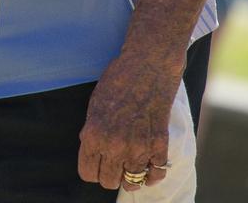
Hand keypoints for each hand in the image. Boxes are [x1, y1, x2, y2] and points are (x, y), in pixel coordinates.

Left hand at [78, 50, 181, 191]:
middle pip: (109, 181)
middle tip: (113, 162)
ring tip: (130, 165)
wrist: (147, 64)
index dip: (91, 169)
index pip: (87, 173)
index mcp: (94, 134)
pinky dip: (152, 174)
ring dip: (130, 176)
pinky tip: (148, 166)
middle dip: (109, 173)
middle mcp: (115, 146)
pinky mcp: (159, 145)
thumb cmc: (118, 78)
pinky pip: (156, 174)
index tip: (97, 163)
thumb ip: (92, 130)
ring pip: (132, 182)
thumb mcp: (95, 103)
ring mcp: (139, 147)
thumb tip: (92, 147)